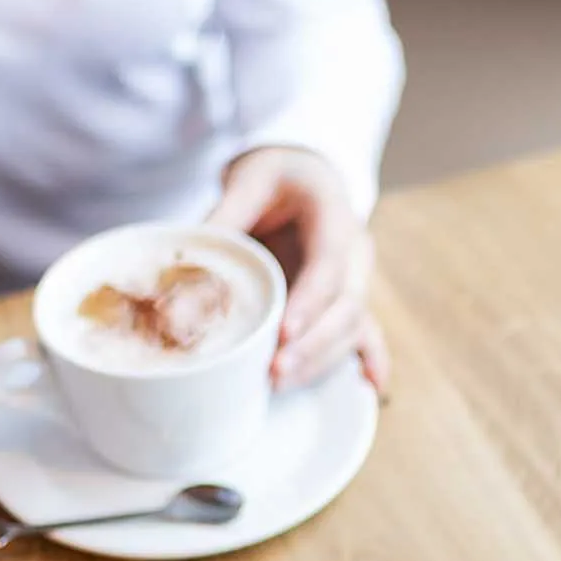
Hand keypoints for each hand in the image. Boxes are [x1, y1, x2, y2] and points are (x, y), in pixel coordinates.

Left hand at [208, 145, 388, 392]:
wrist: (303, 175)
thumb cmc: (276, 176)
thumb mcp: (249, 180)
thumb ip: (226, 216)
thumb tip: (189, 260)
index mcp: (335, 215)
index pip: (329, 265)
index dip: (309, 302)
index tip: (283, 332)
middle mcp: (355, 251)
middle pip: (347, 305)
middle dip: (313, 344)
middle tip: (275, 372)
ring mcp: (357, 277)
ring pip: (354, 325)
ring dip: (323, 359)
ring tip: (281, 384)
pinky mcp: (349, 297)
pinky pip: (366, 330)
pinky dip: (371, 358)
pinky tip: (372, 386)